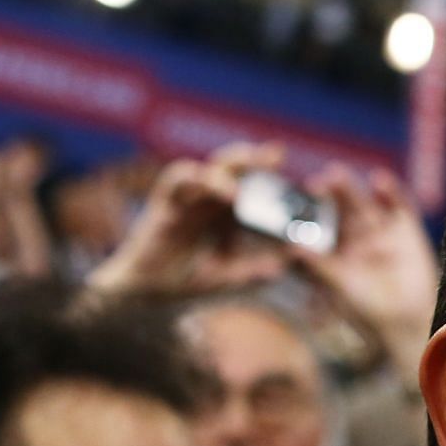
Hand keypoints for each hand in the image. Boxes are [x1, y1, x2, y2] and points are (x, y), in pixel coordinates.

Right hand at [84, 142, 288, 297]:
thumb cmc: (185, 280)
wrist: (146, 292)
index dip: (273, 181)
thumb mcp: (228, 277)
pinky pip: (178, 179)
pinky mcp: (164, 203)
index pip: (250, 188)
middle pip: (232, 169)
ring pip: (208, 168)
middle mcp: (207, 201)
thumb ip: (255, 271)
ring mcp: (186, 199)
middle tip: (277, 153)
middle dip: (254, 158)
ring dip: (231, 164)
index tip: (300, 176)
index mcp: (225, 214)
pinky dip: (202, 179)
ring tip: (254, 167)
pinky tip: (226, 192)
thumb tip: (288, 264)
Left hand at [293, 164, 438, 388]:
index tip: (295, 204)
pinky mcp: (407, 231)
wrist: (408, 323)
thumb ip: (320, 267)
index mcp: (338, 250)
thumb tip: (293, 248)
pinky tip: (380, 181)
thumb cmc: (370, 311)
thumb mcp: (341, 287)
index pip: (322, 224)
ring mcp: (382, 232)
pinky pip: (399, 207)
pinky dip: (391, 193)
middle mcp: (358, 238)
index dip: (310, 211)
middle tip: (317, 182)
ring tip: (337, 175)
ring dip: (351, 189)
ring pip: (365, 203)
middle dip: (330, 194)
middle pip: (342, 209)